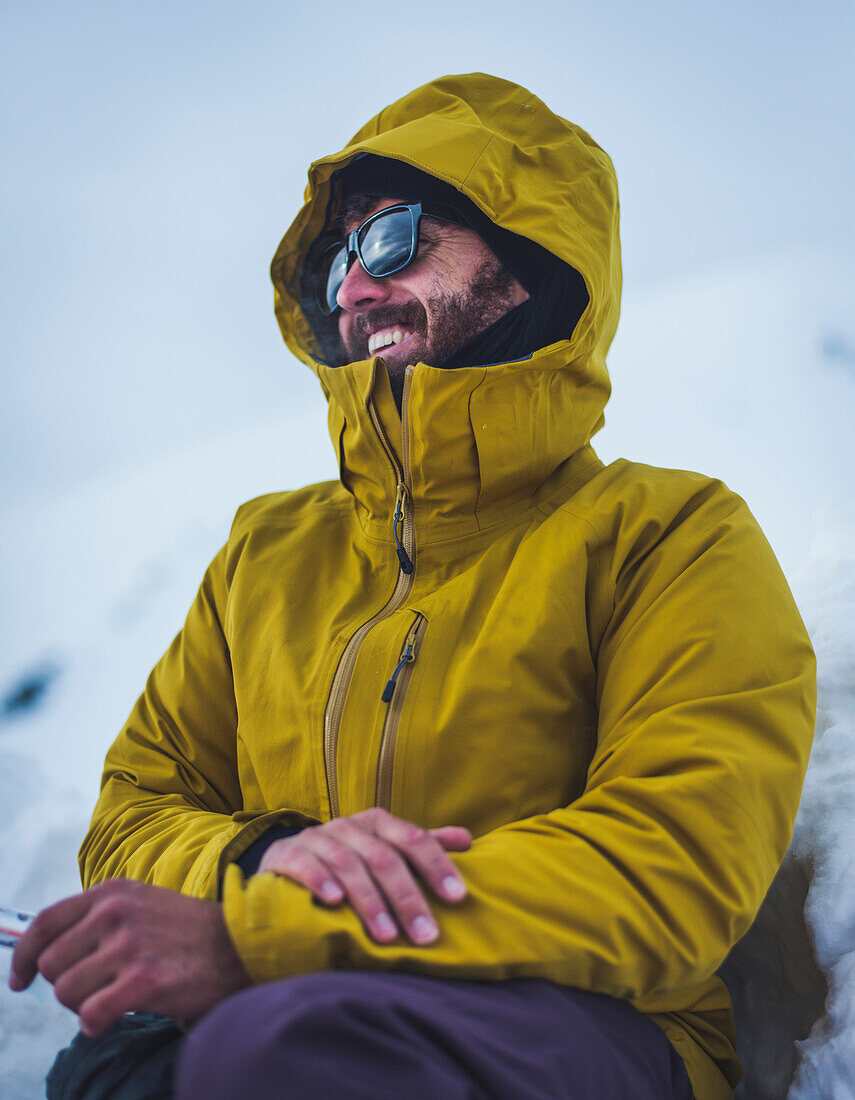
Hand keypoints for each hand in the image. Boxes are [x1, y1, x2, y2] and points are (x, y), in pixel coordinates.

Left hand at [9, 880, 249, 1038]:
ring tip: (114, 998)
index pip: (45, 923)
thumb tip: (47, 952)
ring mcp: (129, 946)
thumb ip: (98, 918)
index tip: (18, 980)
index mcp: (112, 892)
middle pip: (51, 964)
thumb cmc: (189, 932)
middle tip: (95, 989)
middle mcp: (115, 913)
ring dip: (83, 1005)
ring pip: (66, 992)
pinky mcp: (143, 981)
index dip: (22, 956)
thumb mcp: (141, 904)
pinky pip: (89, 1015)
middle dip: (66, 984)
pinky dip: (95, 1024)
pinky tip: (113, 1017)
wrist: (241, 946)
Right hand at [258, 808, 470, 945]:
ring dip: (370, 901)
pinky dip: (321, 881)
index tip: (458, 897)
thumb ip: (422, 846)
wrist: (286, 864)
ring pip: (348, 864)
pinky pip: (306, 864)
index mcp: (377, 823)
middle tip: (427, 935)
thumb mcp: (385, 850)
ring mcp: (317, 838)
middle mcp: (349, 826)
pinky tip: (335, 903)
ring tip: (388, 936)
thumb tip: (467, 840)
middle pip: (385, 857)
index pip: (413, 839)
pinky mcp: (286, 854)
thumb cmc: (348, 861)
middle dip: (408, 897)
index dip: (437, 865)